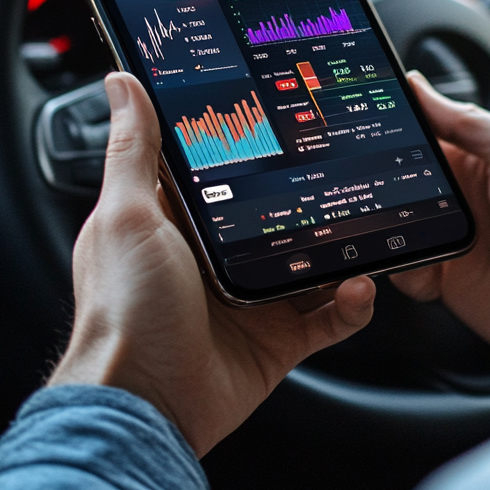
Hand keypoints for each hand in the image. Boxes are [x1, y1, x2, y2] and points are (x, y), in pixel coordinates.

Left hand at [48, 72, 374, 456]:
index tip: (288, 116)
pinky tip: (360, 287)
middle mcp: (219, 257)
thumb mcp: (127, 215)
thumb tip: (122, 82)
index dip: (256, 144)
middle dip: (316, 196)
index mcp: (182, 222)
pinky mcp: (278, 339)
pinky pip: (329, 317)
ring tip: (367, 229)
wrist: (145, 407)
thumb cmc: (123, 311)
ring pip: (315, 262)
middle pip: (281, 214)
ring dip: (345, 247)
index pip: (227, 170)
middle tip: (348, 169)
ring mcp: (252, 299)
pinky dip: (352, 304)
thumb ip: (135, 148)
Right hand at [392, 72, 489, 367]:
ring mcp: (447, 236)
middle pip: (394, 177)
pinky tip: (422, 263)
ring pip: (390, 223)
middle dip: (376, 175)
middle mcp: (455, 194)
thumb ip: (469, 122)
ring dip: (384, 223)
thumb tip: (419, 86)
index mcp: (473, 156)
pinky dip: (401, 266)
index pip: (419, 130)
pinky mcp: (444, 279)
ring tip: (392, 224)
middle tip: (365, 174)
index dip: (391, 123)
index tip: (362, 113)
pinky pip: (404, 268)